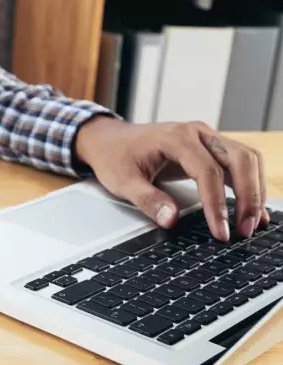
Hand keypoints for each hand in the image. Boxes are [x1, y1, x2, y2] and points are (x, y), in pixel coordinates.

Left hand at [75, 117, 267, 241]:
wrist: (110, 140)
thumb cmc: (115, 156)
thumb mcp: (122, 182)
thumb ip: (147, 200)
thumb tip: (171, 220)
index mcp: (175, 138)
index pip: (208, 172)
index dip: (216, 204)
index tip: (220, 231)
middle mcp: (197, 133)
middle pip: (239, 160)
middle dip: (248, 196)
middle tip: (244, 230)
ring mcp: (206, 138)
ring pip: (246, 159)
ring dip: (254, 190)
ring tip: (251, 223)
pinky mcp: (210, 147)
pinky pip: (240, 163)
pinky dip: (250, 184)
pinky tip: (253, 209)